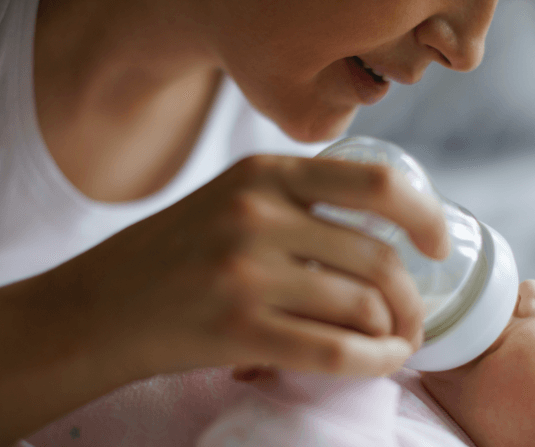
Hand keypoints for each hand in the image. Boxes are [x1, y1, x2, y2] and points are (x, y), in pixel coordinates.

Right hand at [61, 155, 447, 377]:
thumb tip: (387, 230)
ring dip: (394, 332)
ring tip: (392, 343)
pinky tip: (380, 362)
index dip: (425, 214)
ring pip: (362, 306)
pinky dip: (373, 361)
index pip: (375, 182)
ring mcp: (246, 272)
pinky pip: (336, 350)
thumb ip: (299, 201)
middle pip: (378, 257)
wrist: (95, 308)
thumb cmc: (172, 255)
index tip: (439, 243)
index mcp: (264, 173)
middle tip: (413, 318)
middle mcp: (258, 214)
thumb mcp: (230, 199)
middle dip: (412, 297)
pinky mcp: (238, 329)